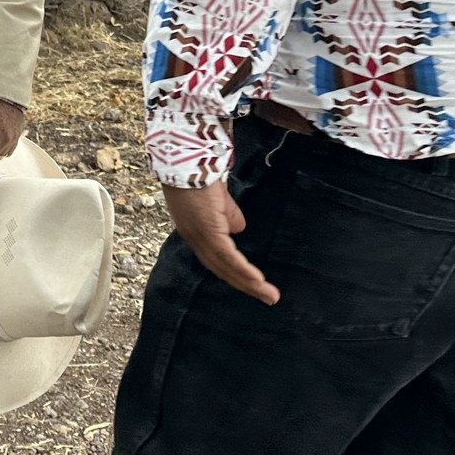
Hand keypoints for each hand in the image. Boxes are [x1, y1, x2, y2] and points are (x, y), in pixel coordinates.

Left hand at [162, 180, 278, 303]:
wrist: (187, 157)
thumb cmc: (199, 171)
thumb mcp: (217, 198)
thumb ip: (227, 214)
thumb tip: (238, 229)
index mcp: (195, 230)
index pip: (215, 259)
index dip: (234, 273)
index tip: (252, 284)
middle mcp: (193, 236)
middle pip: (220, 268)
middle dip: (245, 285)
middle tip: (268, 298)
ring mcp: (198, 233)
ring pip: (224, 266)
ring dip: (248, 283)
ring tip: (268, 294)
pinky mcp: (207, 228)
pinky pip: (226, 255)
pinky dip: (242, 269)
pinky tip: (256, 280)